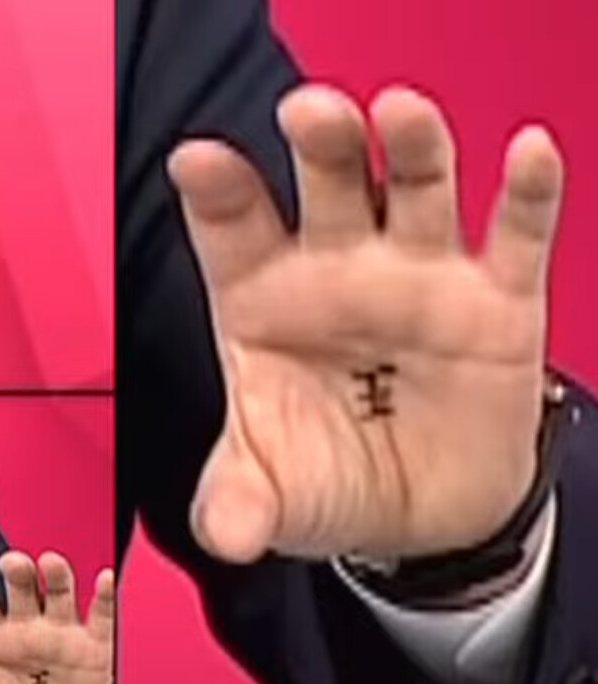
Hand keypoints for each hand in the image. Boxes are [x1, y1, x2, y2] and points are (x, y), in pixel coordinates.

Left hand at [0, 551, 113, 683]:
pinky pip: (101, 615)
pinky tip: (105, 580)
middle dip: (17, 574)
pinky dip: (105, 597)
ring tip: (51, 562)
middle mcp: (27, 627)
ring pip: (59, 594)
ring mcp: (61, 631)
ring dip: (56, 576)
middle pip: (21, 591)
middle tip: (12, 562)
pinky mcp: (94, 643)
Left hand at [168, 84, 563, 562]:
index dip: (217, 193)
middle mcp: (338, 272)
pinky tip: (527, 155)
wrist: (416, 521)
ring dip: (411, 147)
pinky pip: (515, 237)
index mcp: (264, 302)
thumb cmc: (324, 480)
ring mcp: (419, 278)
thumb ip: (241, 502)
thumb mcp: (273, 496)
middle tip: (309, 112)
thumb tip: (225, 532)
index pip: (234, 233)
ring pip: (417, 189)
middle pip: (328, 187)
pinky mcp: (497, 303)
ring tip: (398, 112)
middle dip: (322, 145)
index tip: (196, 160)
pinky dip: (526, 194)